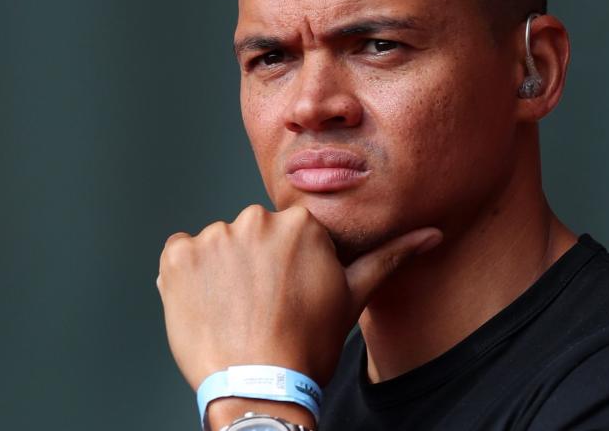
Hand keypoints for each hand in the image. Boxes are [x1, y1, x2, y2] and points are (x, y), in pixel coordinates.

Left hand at [157, 204, 440, 389]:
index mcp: (300, 224)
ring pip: (217, 246)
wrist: (258, 389)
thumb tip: (431, 234)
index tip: (286, 295)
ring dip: (221, 272)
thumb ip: (389, 258)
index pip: (287, 233)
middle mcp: (255, 219)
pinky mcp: (177, 257)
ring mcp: (213, 236)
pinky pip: (179, 255)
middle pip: (252, 236)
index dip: (287, 266)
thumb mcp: (352, 298)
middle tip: (262, 308)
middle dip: (255, 265)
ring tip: (234, 313)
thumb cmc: (307, 346)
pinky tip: (207, 307)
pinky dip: (187, 278)